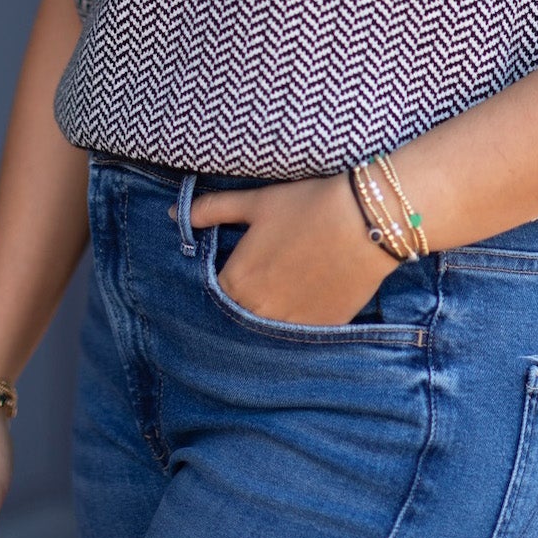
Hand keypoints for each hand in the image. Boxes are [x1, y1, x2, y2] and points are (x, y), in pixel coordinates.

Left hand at [174, 172, 401, 325]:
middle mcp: (259, 312)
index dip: (224, 283)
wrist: (365, 220)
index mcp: (238, 282)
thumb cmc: (307, 206)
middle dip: (245, 301)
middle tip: (264, 278)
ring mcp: (291, 326)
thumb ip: (213, 210)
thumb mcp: (256, 203)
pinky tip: (308, 296)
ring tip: (286, 287)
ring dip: (270, 314)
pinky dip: (299, 319)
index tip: (235, 271)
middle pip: (240, 316)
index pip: (215, 296)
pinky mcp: (322, 330)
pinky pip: (300, 334)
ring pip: (269, 329)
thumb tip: (172, 213)